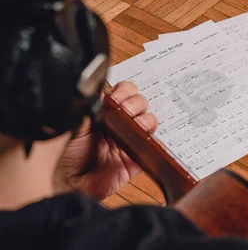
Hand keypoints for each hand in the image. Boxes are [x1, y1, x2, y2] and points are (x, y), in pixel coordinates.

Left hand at [54, 81, 157, 199]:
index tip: (117, 98)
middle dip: (135, 103)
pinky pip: (153, 145)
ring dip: (144, 119)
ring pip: (149, 120)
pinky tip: (141, 139)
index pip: (124, 91)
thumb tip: (100, 94)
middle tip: (125, 111)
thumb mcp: (74, 125)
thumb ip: (88, 108)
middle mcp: (120, 122)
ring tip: (132, 126)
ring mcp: (130, 138)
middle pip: (140, 102)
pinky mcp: (137, 157)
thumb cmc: (66, 155)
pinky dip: (152, 140)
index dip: (124, 91)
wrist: (70, 183)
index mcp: (106, 112)